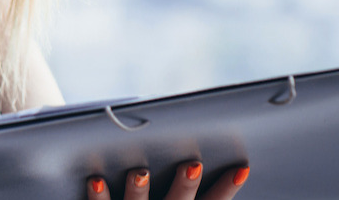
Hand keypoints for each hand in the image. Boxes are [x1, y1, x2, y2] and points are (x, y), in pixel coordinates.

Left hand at [86, 161, 249, 199]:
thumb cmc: (153, 197)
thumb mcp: (174, 194)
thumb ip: (184, 179)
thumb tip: (199, 144)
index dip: (226, 188)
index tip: (241, 167)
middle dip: (185, 185)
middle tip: (192, 164)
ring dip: (138, 191)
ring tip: (139, 172)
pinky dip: (99, 196)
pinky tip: (96, 180)